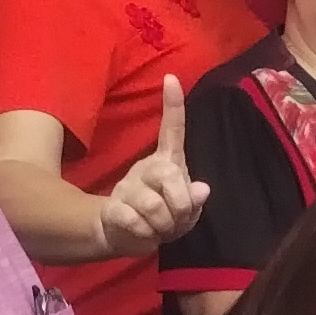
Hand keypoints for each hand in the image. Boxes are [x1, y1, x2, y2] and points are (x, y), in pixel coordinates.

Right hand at [92, 78, 210, 253]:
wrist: (127, 236)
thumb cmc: (163, 218)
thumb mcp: (187, 213)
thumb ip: (194, 201)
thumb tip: (202, 189)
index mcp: (167, 163)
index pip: (172, 130)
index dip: (173, 105)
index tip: (172, 77)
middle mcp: (146, 168)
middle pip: (170, 177)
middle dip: (182, 206)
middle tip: (178, 219)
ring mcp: (127, 186)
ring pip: (154, 206)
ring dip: (165, 225)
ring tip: (161, 228)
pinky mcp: (113, 206)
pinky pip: (136, 221)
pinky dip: (147, 235)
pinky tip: (144, 232)